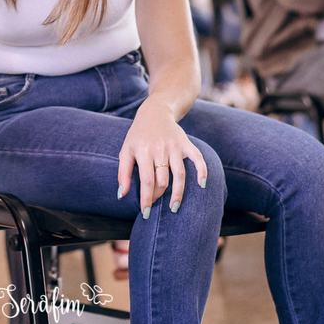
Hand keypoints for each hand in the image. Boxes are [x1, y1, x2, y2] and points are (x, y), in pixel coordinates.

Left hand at [117, 97, 207, 217]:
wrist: (155, 111)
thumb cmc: (138, 134)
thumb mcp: (126, 150)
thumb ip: (123, 172)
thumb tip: (122, 194)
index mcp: (144, 151)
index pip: (147, 181)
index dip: (147, 199)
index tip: (146, 212)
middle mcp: (160, 149)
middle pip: (163, 181)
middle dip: (158, 196)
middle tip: (155, 204)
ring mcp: (175, 146)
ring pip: (179, 175)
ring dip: (178, 193)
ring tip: (174, 207)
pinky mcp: (186, 143)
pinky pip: (197, 159)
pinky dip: (202, 172)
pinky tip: (202, 185)